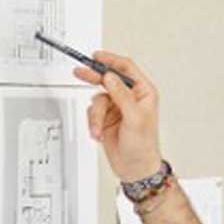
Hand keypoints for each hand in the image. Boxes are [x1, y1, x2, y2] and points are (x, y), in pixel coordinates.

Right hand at [75, 50, 163, 185]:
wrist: (135, 168)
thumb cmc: (143, 146)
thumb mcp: (134, 118)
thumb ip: (121, 95)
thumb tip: (110, 77)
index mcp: (143, 93)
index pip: (126, 68)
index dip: (111, 60)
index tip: (97, 56)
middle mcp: (130, 97)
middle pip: (108, 79)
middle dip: (93, 77)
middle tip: (80, 72)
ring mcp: (117, 108)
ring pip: (97, 100)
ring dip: (96, 116)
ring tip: (98, 129)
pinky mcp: (106, 118)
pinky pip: (93, 113)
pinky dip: (93, 123)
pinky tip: (97, 132)